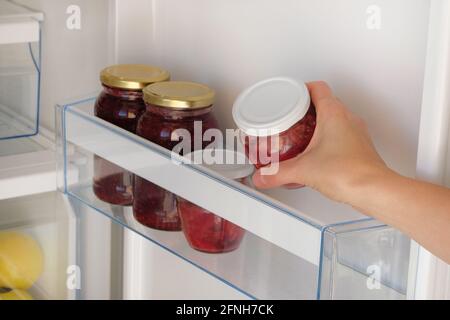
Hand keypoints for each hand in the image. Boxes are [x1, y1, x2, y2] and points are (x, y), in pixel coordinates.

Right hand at [252, 81, 389, 204]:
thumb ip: (277, 173)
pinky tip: (317, 153)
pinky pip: (342, 134)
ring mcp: (356, 133)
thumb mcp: (303, 170)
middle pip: (325, 101)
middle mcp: (348, 119)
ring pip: (335, 118)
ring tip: (301, 134)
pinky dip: (328, 138)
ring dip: (318, 123)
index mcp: (334, 114)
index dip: (301, 88)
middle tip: (291, 116)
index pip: (317, 88)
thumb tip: (262, 176)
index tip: (289, 95)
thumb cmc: (349, 173)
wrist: (374, 190)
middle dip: (306, 107)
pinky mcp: (359, 147)